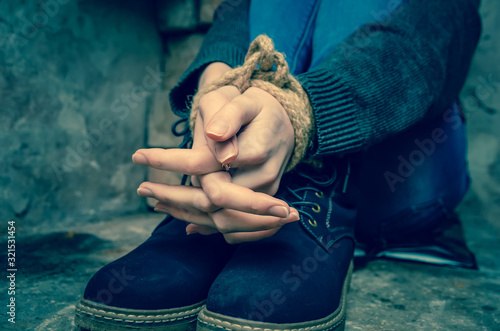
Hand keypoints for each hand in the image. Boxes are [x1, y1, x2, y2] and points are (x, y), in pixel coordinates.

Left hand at [133, 63, 297, 242]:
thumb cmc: (258, 109)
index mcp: (257, 149)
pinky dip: (206, 226)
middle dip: (174, 196)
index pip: (206, 163)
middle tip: (141, 188)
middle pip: (213, 198)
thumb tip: (215, 137)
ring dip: (185, 212)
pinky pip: (234, 226)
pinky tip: (183, 220)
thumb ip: (230, 116)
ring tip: (154, 202)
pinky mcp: (263, 208)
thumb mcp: (244, 100)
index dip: (171, 161)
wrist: (283, 125)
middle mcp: (263, 177)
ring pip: (222, 218)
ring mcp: (264, 195)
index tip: (138, 154)